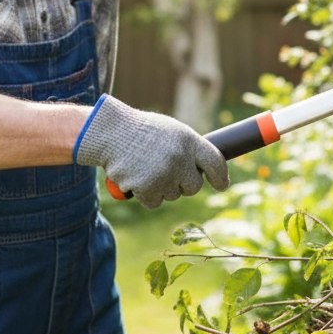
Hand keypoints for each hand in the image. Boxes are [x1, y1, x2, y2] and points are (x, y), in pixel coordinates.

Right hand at [74, 95, 229, 208]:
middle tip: (169, 172)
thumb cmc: (142, 131)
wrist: (110, 133)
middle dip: (184, 184)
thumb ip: (188, 149)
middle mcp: (180, 158)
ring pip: (172, 195)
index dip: (221, 176)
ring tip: (147, 167)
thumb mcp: (171, 131)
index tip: (222, 185)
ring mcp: (164, 175)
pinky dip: (147, 195)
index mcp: (189, 140)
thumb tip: (204, 169)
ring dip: (162, 187)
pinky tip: (137, 177)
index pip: (215, 162)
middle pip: (194, 186)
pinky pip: (155, 202)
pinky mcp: (147, 188)